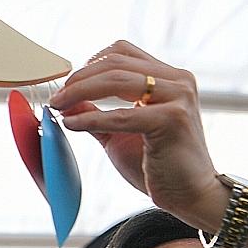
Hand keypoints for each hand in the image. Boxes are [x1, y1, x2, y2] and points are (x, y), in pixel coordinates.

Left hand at [49, 41, 227, 227]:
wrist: (190, 195)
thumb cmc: (159, 164)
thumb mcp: (119, 131)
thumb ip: (96, 112)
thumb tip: (65, 100)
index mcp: (169, 78)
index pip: (122, 52)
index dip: (89, 63)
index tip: (67, 84)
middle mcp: (178, 81)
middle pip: (115, 62)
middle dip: (79, 78)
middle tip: (56, 97)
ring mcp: (178, 97)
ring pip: (116, 79)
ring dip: (79, 91)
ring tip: (60, 106)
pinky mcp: (173, 119)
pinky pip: (120, 115)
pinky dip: (90, 118)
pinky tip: (73, 125)